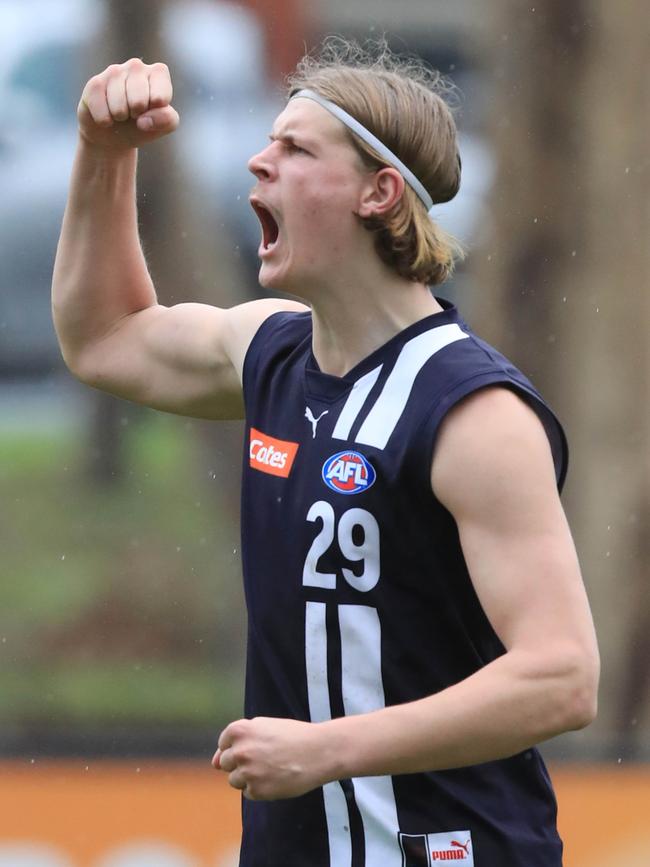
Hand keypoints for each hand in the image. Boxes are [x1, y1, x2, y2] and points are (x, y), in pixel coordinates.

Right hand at [77, 58, 178, 150]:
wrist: (115, 133)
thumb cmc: (145, 124)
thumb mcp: (165, 125)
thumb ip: (167, 119)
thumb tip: (144, 119)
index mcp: (158, 73)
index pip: (161, 98)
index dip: (156, 114)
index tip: (152, 111)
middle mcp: (136, 66)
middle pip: (138, 102)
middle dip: (136, 116)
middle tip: (134, 114)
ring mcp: (114, 71)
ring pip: (120, 107)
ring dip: (120, 118)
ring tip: (121, 114)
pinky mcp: (95, 83)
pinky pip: (102, 111)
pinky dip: (105, 121)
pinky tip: (106, 115)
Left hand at [213, 717, 330, 800]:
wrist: (319, 751)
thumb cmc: (292, 736)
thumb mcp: (263, 728)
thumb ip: (237, 742)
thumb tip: (214, 764)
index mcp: (239, 730)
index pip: (224, 743)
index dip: (241, 745)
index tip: (257, 746)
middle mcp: (240, 750)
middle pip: (226, 763)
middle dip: (242, 762)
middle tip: (266, 758)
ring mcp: (247, 772)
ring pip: (234, 780)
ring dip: (249, 777)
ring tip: (272, 768)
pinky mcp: (257, 790)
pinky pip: (248, 792)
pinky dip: (260, 788)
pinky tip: (276, 778)